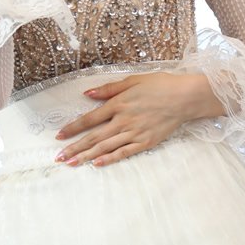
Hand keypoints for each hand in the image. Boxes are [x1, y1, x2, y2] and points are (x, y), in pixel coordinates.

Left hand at [53, 72, 225, 167]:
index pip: (89, 119)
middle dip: (74, 147)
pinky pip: (124, 153)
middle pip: (94, 137)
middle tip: (59, 157)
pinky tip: (97, 164)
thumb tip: (87, 93)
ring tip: (71, 163)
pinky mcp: (146, 142)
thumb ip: (108, 89)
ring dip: (87, 156)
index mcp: (118, 104)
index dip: (73, 128)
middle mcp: (123, 120)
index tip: (59, 137)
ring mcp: (135, 133)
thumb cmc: (160, 85)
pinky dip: (110, 159)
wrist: (185, 97)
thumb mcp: (132, 80)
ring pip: (106, 147)